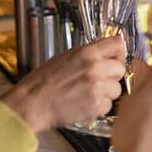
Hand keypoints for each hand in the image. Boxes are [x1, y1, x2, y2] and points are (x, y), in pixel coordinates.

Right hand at [0, 35, 125, 133]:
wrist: (30, 104)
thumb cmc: (43, 82)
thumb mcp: (66, 57)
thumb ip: (89, 54)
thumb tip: (105, 53)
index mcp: (87, 53)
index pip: (118, 43)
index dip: (118, 52)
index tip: (115, 59)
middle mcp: (95, 68)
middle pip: (120, 69)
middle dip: (111, 76)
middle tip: (98, 81)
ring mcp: (97, 87)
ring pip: (116, 89)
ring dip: (106, 93)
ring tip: (88, 94)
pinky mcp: (96, 105)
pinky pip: (108, 105)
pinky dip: (99, 107)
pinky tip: (85, 104)